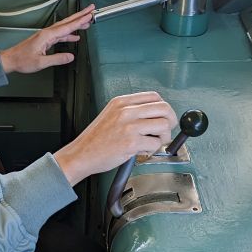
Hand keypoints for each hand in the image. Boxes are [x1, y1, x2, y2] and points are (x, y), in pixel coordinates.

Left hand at [0, 5, 94, 74]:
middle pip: (67, 22)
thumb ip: (57, 59)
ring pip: (64, 27)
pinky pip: (60, 35)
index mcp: (47, 36)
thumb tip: (70, 57)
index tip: (89, 15)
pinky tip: (75, 36)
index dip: (80, 21)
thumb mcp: (41, 62)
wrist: (11, 59)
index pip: (67, 27)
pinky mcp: (45, 40)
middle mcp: (47, 33)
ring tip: (87, 22)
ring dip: (76, 24)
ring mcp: (46, 35)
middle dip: (80, 15)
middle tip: (91, 9)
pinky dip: (69, 34)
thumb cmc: (22, 60)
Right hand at [54, 92, 177, 186]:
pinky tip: (142, 150)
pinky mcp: (132, 142)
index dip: (163, 107)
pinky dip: (152, 149)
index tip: (163, 117)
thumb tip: (155, 114)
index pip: (154, 96)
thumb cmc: (96, 139)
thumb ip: (131, 111)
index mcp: (121, 102)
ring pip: (164, 125)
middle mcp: (126, 111)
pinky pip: (155, 144)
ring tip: (153, 142)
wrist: (82, 154)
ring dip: (163, 137)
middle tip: (165, 131)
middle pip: (164, 108)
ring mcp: (129, 126)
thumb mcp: (111, 114)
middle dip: (170, 121)